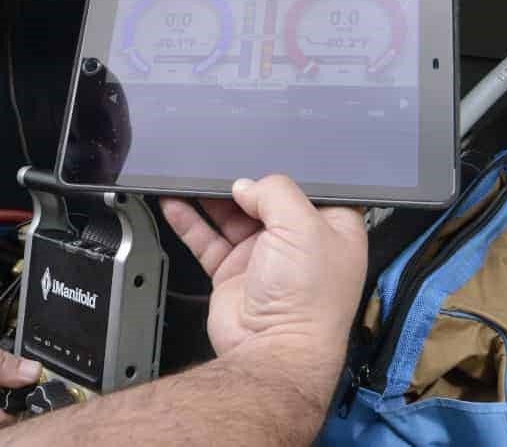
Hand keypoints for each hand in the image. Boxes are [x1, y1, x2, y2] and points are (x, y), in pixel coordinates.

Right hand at [161, 176, 366, 402]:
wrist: (271, 352)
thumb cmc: (307, 302)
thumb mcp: (302, 227)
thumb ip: (275, 192)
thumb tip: (247, 185)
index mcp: (331, 228)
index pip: (310, 186)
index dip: (288, 170)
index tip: (264, 154)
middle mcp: (298, 242)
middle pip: (265, 198)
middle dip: (243, 182)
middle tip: (220, 164)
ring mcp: (263, 258)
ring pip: (232, 216)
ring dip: (211, 197)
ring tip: (191, 175)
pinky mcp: (233, 272)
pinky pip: (207, 238)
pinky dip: (190, 220)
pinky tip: (175, 202)